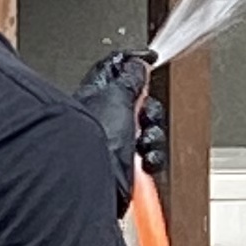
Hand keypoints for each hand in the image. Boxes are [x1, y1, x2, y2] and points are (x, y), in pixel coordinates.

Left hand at [73, 46, 168, 210]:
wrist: (96, 186)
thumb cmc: (94, 143)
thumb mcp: (116, 97)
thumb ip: (129, 78)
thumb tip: (137, 63)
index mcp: (93, 97)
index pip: (115, 72)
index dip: (134, 65)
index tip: (150, 59)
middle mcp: (102, 120)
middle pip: (137, 103)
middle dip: (148, 110)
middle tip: (144, 116)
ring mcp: (114, 144)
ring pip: (146, 130)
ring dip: (151, 136)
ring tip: (142, 143)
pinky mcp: (126, 167)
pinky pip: (149, 156)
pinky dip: (151, 159)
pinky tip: (143, 161)